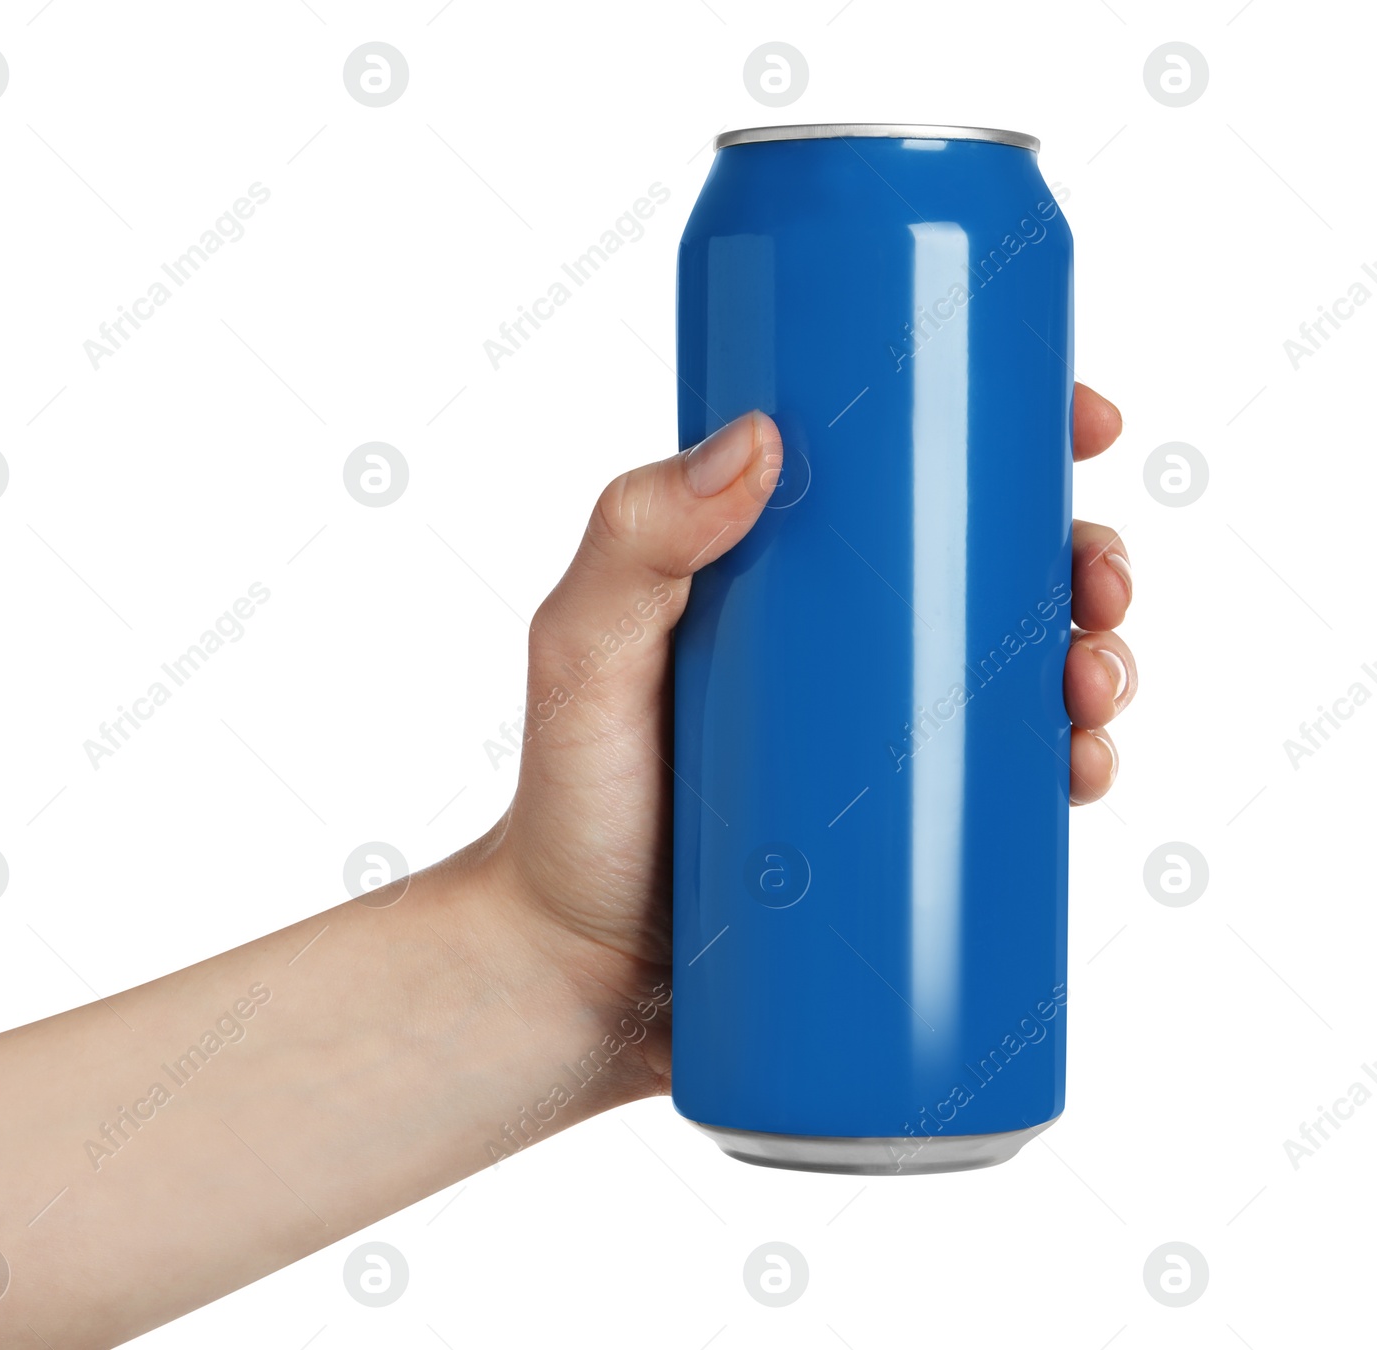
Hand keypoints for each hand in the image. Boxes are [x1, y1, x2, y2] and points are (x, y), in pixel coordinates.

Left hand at [480, 385, 1133, 1093]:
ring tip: (1094, 689)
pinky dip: (1072, 770)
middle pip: (996, 577)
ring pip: (1024, 680)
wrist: (579, 978)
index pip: (911, 482)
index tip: (1083, 424)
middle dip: (1083, 561)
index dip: (1015, 443)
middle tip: (1098, 581)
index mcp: (785, 578)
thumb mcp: (584, 654)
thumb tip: (759, 440)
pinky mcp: (904, 840)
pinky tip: (1088, 772)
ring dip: (1097, 663)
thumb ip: (632, 541)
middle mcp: (847, 650)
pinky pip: (1013, 794)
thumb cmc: (568, 805)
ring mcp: (882, 748)